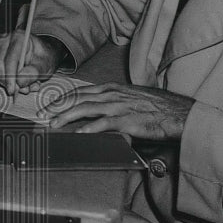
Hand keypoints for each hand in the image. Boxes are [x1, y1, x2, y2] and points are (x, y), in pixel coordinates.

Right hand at [0, 31, 62, 95]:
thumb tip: (20, 81)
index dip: (10, 76)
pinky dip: (12, 82)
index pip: (10, 59)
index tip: (13, 90)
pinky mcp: (0, 59)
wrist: (46, 54)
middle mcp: (7, 42)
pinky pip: (1, 74)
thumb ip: (34, 72)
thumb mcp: (46, 64)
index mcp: (19, 38)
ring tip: (29, 85)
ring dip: (13, 83)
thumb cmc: (46, 55)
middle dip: (10, 82)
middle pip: (0, 66)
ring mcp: (1, 50)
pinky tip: (25, 83)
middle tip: (22, 90)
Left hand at [42, 82, 194, 139]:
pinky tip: (78, 134)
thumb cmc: (158, 108)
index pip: (81, 91)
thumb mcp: (132, 99)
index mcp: (113, 89)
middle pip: (78, 98)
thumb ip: (114, 103)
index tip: (49, 106)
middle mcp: (113, 94)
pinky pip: (104, 124)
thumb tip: (99, 114)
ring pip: (86, 108)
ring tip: (54, 124)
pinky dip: (89, 129)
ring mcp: (119, 106)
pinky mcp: (128, 120)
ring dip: (67, 116)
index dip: (63, 98)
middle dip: (58, 107)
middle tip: (43, 115)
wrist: (180, 113)